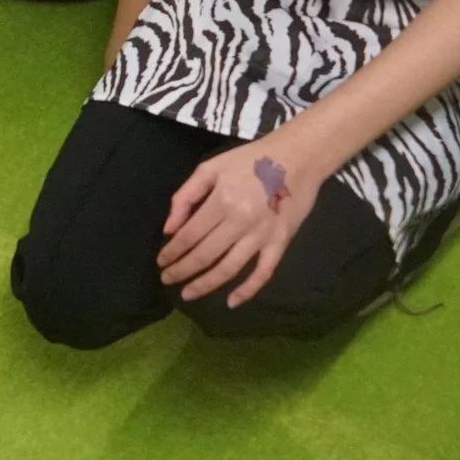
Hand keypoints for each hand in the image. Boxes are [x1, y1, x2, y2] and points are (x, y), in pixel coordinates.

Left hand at [157, 135, 326, 306]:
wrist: (299, 156)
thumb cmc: (251, 160)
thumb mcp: (212, 167)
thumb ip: (186, 196)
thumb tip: (169, 229)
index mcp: (221, 201)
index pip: (188, 235)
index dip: (172, 252)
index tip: (161, 263)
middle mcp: (239, 221)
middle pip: (204, 255)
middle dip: (181, 270)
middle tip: (166, 280)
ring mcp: (262, 235)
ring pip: (228, 269)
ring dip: (205, 284)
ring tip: (187, 293)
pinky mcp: (281, 242)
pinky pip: (263, 273)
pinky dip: (247, 290)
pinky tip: (231, 302)